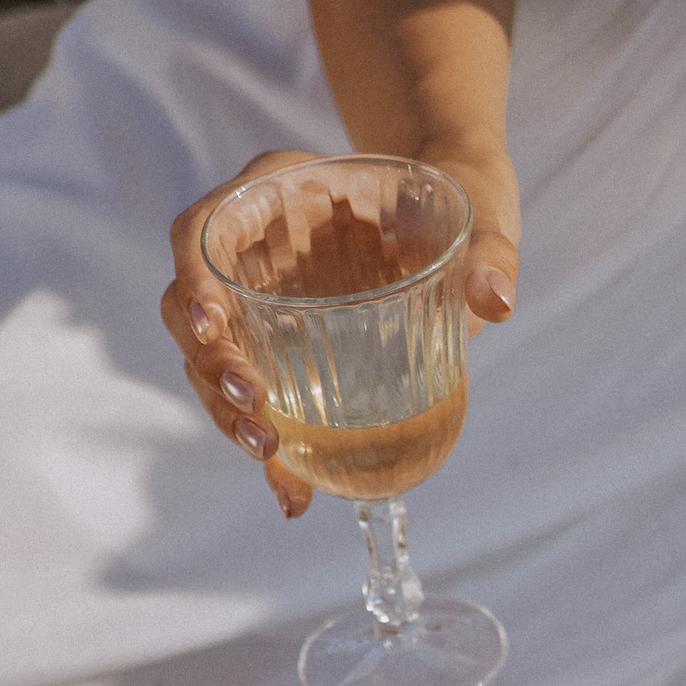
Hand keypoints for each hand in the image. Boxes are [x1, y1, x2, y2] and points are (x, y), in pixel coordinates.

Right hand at [159, 134, 520, 515]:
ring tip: (270, 454)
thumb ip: (490, 253)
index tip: (215, 326)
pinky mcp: (282, 348)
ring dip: (226, 412)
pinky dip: (268, 449)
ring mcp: (261, 300)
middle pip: (191, 307)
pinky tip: (293, 492)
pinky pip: (255, 399)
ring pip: (209, 360)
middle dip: (211, 365)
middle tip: (257, 411)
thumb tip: (494, 303)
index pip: (205, 227)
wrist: (456, 218)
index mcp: (281, 193)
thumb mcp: (479, 214)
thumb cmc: (457, 199)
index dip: (194, 276)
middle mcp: (255, 245)